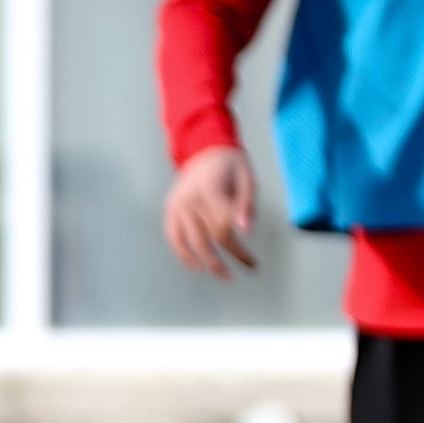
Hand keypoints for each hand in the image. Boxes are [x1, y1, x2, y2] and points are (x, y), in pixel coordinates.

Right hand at [163, 147, 259, 278]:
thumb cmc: (230, 165)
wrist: (204, 148)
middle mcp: (190, 199)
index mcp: (209, 190)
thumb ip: (246, 206)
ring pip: (190, 241)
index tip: (252, 263)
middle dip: (224, 260)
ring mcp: (177, 204)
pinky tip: (195, 265)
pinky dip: (182, 253)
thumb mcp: (247, 180)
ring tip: (221, 275)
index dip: (239, 250)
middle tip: (239, 273)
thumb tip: (245, 231)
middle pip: (208, 239)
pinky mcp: (170, 208)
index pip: (223, 228)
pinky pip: (173, 236)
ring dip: (205, 262)